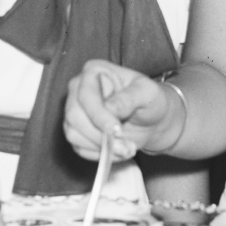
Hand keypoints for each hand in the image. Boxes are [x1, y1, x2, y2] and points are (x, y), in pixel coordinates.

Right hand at [64, 60, 183, 161]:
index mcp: (93, 71)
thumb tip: (109, 108)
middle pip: (74, 116)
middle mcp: (78, 89)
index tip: (117, 130)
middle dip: (100, 136)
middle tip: (125, 146)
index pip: (85, 95)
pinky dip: (100, 154)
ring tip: (126, 149)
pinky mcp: (77, 132)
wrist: (153, 122)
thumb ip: (129, 98)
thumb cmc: (151, 101)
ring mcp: (75, 111)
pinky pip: (79, 147)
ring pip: (73, 134)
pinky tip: (118, 150)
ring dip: (101, 148)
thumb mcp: (148, 93)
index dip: (98, 116)